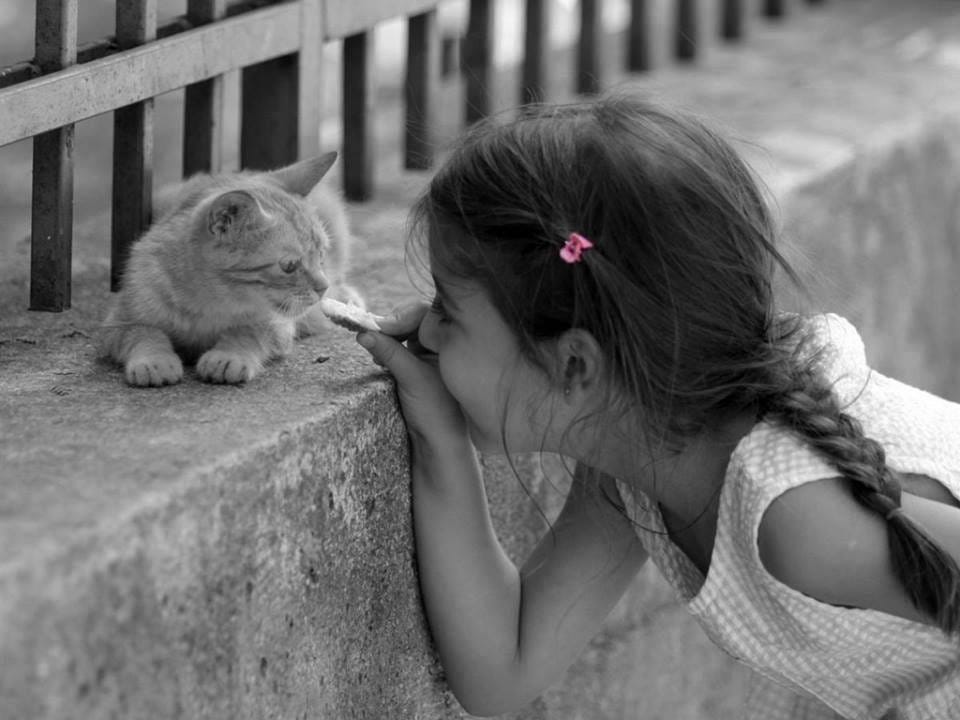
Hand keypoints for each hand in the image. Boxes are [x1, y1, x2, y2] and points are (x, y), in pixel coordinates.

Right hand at [357, 302, 467, 446]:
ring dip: (387, 337)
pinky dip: (388, 348)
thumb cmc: (436, 411)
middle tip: (372, 333)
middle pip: (412, 319)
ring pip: (404, 332)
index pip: (425, 314)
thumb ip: (389, 352)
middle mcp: (444, 342)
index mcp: (454, 341)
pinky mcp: (417, 363)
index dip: (401, 317)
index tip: (381, 327)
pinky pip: (400, 345)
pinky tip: (379, 359)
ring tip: (376, 352)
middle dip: (392, 325)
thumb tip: (363, 332)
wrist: (439, 442)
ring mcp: (430, 352)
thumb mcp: (411, 377)